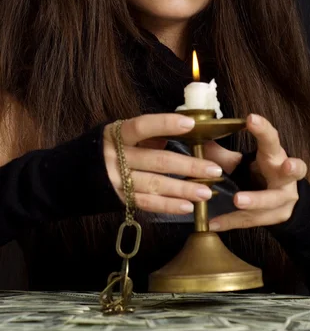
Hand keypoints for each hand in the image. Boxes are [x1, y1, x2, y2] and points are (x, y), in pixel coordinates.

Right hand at [103, 113, 239, 214]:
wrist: (73, 173)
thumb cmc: (111, 147)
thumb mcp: (124, 134)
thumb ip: (150, 133)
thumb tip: (187, 132)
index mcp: (118, 133)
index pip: (142, 126)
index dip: (165, 124)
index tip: (191, 124)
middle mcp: (116, 156)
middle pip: (157, 160)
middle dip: (189, 165)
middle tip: (214, 169)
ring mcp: (116, 179)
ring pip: (155, 184)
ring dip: (183, 189)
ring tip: (207, 191)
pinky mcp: (119, 199)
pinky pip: (146, 203)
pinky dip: (168, 206)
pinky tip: (187, 206)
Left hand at [209, 114, 307, 231]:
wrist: (283, 202)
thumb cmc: (262, 174)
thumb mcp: (245, 163)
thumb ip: (224, 156)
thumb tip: (199, 142)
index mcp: (275, 156)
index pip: (272, 140)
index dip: (264, 129)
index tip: (251, 118)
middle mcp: (285, 177)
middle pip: (290, 171)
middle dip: (290, 169)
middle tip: (286, 165)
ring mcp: (284, 199)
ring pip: (272, 200)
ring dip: (255, 200)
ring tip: (238, 200)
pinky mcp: (275, 218)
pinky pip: (252, 220)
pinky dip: (232, 221)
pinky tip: (214, 223)